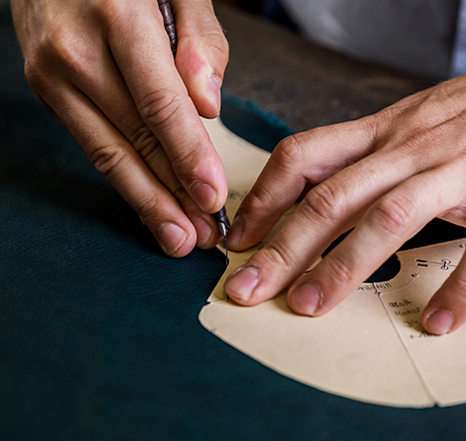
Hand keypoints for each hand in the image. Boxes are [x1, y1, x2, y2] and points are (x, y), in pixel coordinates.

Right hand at [10, 0, 228, 255]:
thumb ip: (200, 40)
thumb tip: (208, 105)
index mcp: (118, 16)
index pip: (160, 104)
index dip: (188, 156)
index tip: (212, 198)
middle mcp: (76, 51)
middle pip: (134, 139)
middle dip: (172, 195)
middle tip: (202, 236)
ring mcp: (53, 76)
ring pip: (108, 153)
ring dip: (146, 201)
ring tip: (178, 237)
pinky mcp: (47, 92)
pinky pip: (93, 145)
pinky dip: (124, 179)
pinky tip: (149, 202)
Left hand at [223, 40, 465, 333]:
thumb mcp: (412, 119)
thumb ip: (366, 156)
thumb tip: (318, 195)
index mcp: (383, 130)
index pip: (304, 156)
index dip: (264, 197)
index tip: (240, 238)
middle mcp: (411, 149)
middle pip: (333, 197)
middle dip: (284, 248)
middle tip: (247, 290)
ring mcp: (459, 171)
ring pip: (391, 218)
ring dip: (344, 267)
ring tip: (309, 307)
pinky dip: (459, 287)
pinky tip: (437, 320)